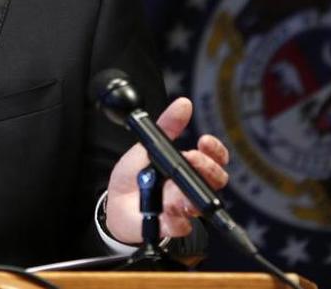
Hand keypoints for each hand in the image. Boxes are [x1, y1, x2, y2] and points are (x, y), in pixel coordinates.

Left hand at [104, 97, 229, 242]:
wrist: (114, 203)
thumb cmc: (136, 175)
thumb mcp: (147, 146)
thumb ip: (167, 126)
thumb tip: (184, 104)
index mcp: (188, 167)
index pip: (214, 159)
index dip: (215, 151)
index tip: (204, 141)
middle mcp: (189, 188)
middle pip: (216, 181)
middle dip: (208, 168)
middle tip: (192, 159)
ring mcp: (181, 208)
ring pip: (199, 204)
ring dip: (191, 194)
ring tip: (177, 188)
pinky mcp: (169, 226)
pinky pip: (181, 226)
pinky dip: (177, 220)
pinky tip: (168, 211)